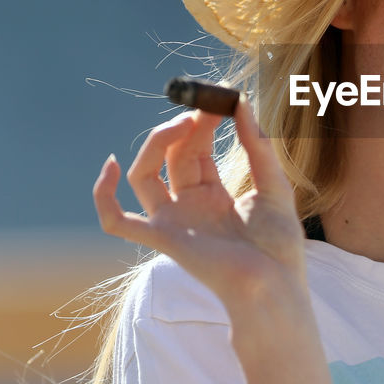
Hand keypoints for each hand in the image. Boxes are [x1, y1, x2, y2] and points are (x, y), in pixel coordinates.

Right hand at [92, 96, 309, 314]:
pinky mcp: (163, 238)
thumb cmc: (279, 245)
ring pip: (144, 174)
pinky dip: (103, 196)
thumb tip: (243, 103)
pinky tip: (110, 165)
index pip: (195, 147)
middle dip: (186, 125)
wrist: (276, 285)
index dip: (203, 120)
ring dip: (156, 142)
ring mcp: (173, 220)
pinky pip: (118, 221)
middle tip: (208, 106)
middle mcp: (188, 204)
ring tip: (183, 123)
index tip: (220, 97)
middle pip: (172, 155)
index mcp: (212, 194)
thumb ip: (258, 146)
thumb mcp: (274, 185)